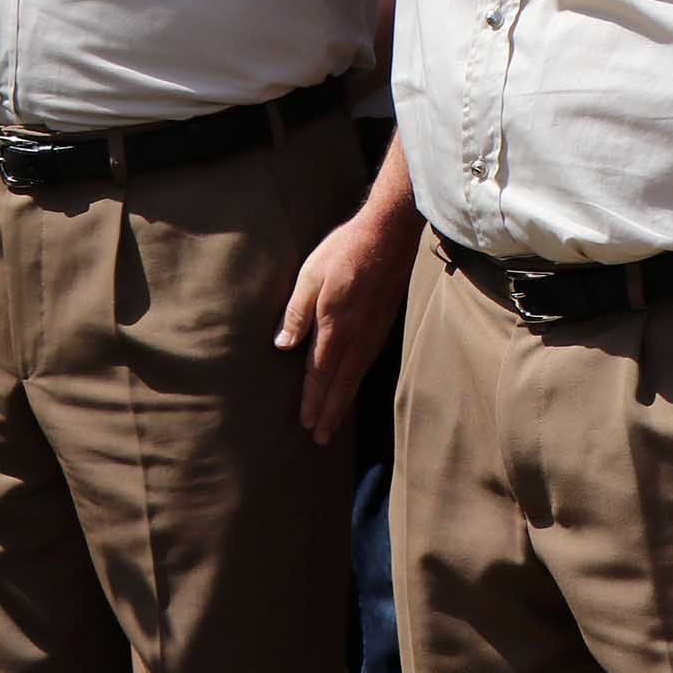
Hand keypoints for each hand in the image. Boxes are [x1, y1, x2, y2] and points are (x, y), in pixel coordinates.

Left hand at [274, 200, 415, 443]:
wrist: (390, 234)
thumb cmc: (346, 250)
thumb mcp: (310, 275)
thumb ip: (296, 312)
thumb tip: (282, 345)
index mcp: (334, 326)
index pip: (319, 372)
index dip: (311, 399)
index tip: (306, 423)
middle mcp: (356, 336)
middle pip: (340, 383)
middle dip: (329, 411)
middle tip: (320, 438)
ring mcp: (373, 331)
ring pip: (356, 376)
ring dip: (343, 401)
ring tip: (334, 422)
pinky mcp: (384, 323)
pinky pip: (368, 362)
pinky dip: (358, 381)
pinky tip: (354, 385)